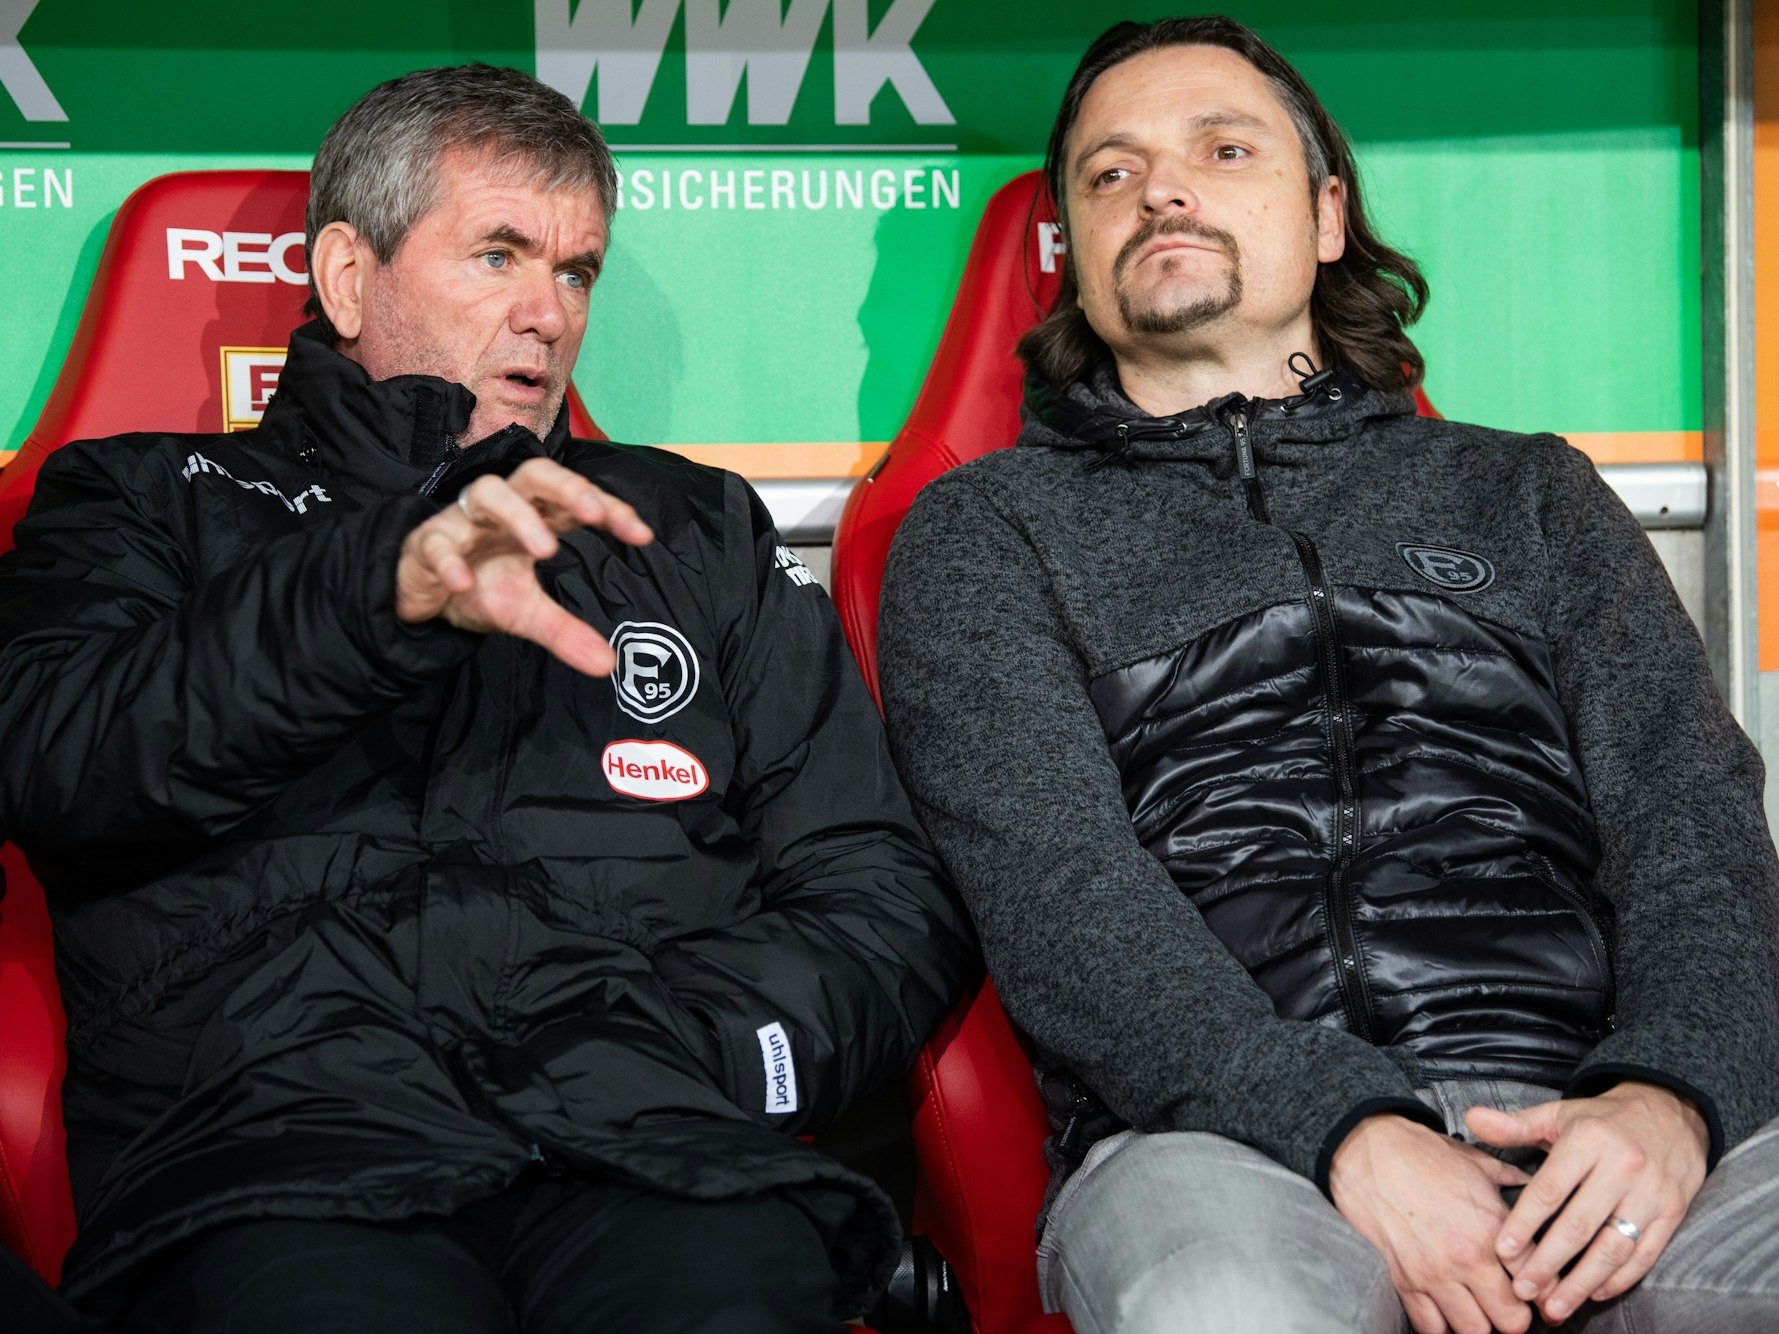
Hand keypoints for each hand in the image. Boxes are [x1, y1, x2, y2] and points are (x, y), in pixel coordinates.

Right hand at [395, 457, 652, 675]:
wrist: (421, 595)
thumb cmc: (479, 585)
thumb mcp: (525, 612)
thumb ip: (565, 632)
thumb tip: (607, 665)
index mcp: (534, 517)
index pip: (576, 500)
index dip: (610, 509)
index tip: (642, 535)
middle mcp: (502, 509)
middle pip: (535, 474)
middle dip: (567, 487)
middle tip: (593, 514)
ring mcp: (462, 521)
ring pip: (488, 492)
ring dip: (518, 516)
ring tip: (546, 550)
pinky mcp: (426, 543)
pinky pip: (437, 543)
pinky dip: (450, 559)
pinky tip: (464, 581)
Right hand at [1330, 1113, 1533, 1333]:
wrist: (1368, 1151)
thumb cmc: (1421, 1153)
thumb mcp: (1477, 1162)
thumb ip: (1512, 1182)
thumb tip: (1533, 1192)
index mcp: (1493, 1227)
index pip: (1540, 1282)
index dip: (1544, 1289)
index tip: (1537, 1290)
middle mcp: (1468, 1257)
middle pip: (1512, 1322)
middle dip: (1514, 1316)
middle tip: (1508, 1304)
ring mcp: (1434, 1274)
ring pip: (1474, 1331)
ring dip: (1479, 1322)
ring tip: (1477, 1308)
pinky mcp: (1404, 1281)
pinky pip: (1431, 1328)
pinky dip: (1441, 1325)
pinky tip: (1445, 1311)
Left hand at [1465, 1081, 1707, 1324]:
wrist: (1670, 1113)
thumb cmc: (1601, 1120)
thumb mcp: (1558, 1114)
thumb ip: (1515, 1125)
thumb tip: (1471, 1119)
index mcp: (1588, 1140)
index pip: (1550, 1189)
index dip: (1525, 1223)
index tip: (1503, 1252)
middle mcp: (1622, 1166)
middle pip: (1579, 1225)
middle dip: (1548, 1263)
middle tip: (1523, 1290)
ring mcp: (1652, 1192)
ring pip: (1613, 1247)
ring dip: (1582, 1283)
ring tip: (1556, 1307)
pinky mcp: (1673, 1212)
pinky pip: (1645, 1253)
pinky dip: (1620, 1278)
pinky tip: (1595, 1293)